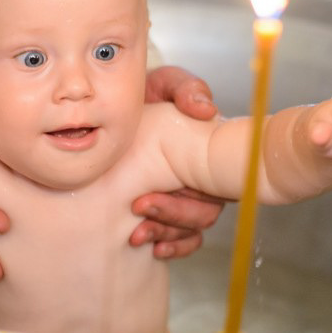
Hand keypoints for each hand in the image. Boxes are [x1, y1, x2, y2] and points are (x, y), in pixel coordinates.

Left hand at [132, 65, 225, 256]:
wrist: (112, 107)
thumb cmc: (147, 94)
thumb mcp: (164, 83)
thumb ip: (185, 88)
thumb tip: (206, 109)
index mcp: (207, 152)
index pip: (219, 183)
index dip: (194, 195)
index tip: (154, 195)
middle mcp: (201, 178)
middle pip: (204, 212)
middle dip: (173, 215)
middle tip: (139, 207)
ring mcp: (184, 197)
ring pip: (192, 229)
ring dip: (167, 233)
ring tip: (137, 234)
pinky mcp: (167, 212)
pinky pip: (185, 241)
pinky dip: (174, 248)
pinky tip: (154, 249)